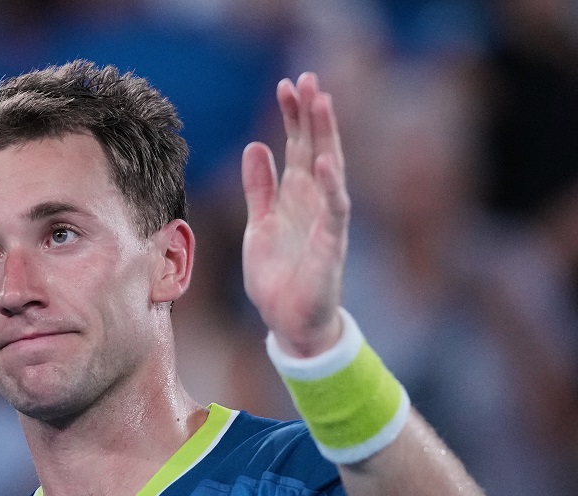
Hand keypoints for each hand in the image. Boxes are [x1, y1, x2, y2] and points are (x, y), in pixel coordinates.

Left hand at [241, 72, 349, 356]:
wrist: (287, 322)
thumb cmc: (277, 275)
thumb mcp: (259, 224)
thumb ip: (260, 187)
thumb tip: (256, 146)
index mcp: (296, 196)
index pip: (298, 147)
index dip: (293, 117)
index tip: (286, 84)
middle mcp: (315, 202)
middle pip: (315, 148)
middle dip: (311, 114)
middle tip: (307, 77)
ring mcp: (326, 221)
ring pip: (330, 170)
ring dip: (326, 137)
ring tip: (321, 103)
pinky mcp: (331, 245)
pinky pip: (335, 210)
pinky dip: (331, 186)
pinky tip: (326, 162)